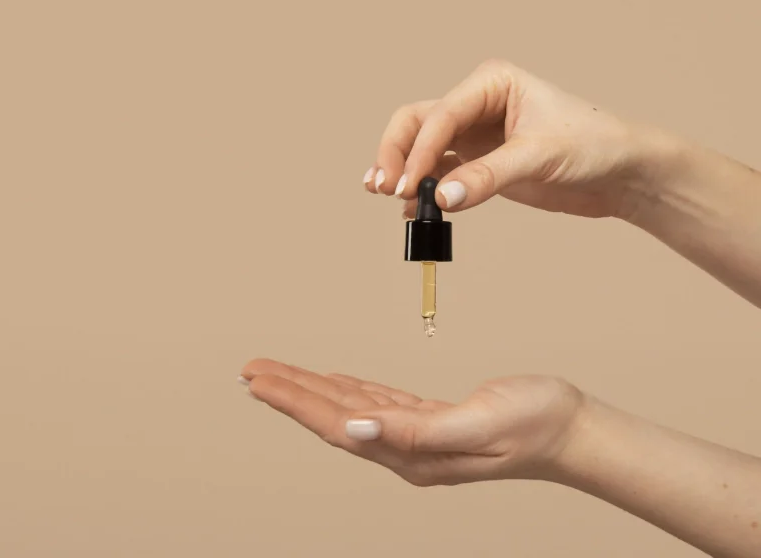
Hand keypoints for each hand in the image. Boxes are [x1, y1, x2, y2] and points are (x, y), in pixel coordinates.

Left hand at [238, 359, 584, 485]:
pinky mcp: (431, 421)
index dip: (294, 402)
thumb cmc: (536, 424)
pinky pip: (378, 404)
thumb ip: (415, 430)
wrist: (574, 430)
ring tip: (276, 374)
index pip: (337, 425)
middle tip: (249, 371)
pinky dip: (349, 390)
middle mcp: (406, 450)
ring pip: (351, 408)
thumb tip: (357, 429)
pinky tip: (333, 382)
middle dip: (289, 393)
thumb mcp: (477, 423)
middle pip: (333, 417)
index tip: (257, 380)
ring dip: (311, 390)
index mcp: (412, 453)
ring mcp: (418, 437)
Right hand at [365, 59, 667, 219]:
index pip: (440, 115)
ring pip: (421, 149)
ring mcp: (474, 135)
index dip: (418, 152)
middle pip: (417, 125)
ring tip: (387, 196)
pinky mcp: (477, 163)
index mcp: (491, 84)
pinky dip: (421, 191)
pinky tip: (410, 210)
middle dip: (397, 154)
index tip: (408, 185)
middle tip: (385, 187)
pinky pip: (437, 175)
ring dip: (402, 171)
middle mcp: (476, 105)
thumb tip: (441, 197)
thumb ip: (487, 177)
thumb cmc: (594, 146)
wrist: (622, 174)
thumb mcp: (539, 157)